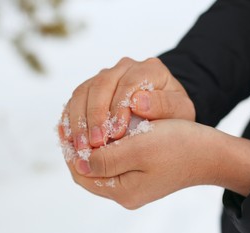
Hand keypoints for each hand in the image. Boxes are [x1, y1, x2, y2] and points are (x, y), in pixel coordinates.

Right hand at [59, 57, 194, 152]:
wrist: (164, 111)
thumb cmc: (174, 114)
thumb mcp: (180, 112)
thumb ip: (165, 105)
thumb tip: (138, 102)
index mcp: (148, 69)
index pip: (128, 83)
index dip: (118, 108)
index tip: (116, 134)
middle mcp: (124, 68)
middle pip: (100, 85)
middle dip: (94, 117)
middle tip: (93, 145)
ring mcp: (105, 76)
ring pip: (83, 91)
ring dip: (79, 120)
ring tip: (80, 147)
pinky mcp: (91, 89)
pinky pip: (74, 100)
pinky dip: (69, 119)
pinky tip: (68, 138)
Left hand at [66, 119, 249, 208]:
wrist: (211, 152)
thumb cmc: (180, 145)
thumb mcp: (140, 148)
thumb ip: (106, 158)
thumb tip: (77, 161)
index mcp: (123, 191)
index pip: (82, 174)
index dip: (70, 150)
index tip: (64, 126)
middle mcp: (125, 192)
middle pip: (88, 171)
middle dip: (77, 148)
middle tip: (70, 123)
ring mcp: (133, 184)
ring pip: (99, 165)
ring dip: (90, 146)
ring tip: (84, 124)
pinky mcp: (140, 174)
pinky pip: (112, 161)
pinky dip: (104, 146)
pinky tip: (103, 129)